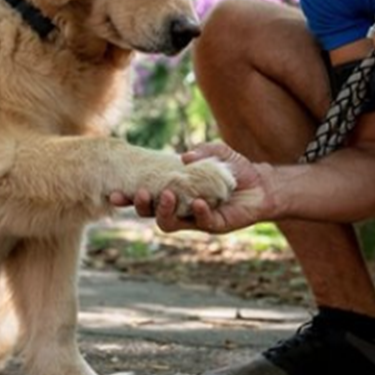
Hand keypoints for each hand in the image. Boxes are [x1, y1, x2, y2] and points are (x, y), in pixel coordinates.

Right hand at [109, 142, 275, 234]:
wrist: (260, 184)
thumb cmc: (232, 168)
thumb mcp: (216, 151)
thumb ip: (201, 150)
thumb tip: (184, 157)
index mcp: (172, 189)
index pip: (145, 194)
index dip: (127, 196)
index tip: (113, 192)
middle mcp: (178, 206)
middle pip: (149, 212)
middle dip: (139, 205)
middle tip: (136, 193)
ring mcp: (193, 218)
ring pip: (168, 223)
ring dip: (163, 211)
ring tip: (166, 195)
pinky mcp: (213, 224)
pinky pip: (200, 223)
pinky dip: (198, 212)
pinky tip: (200, 202)